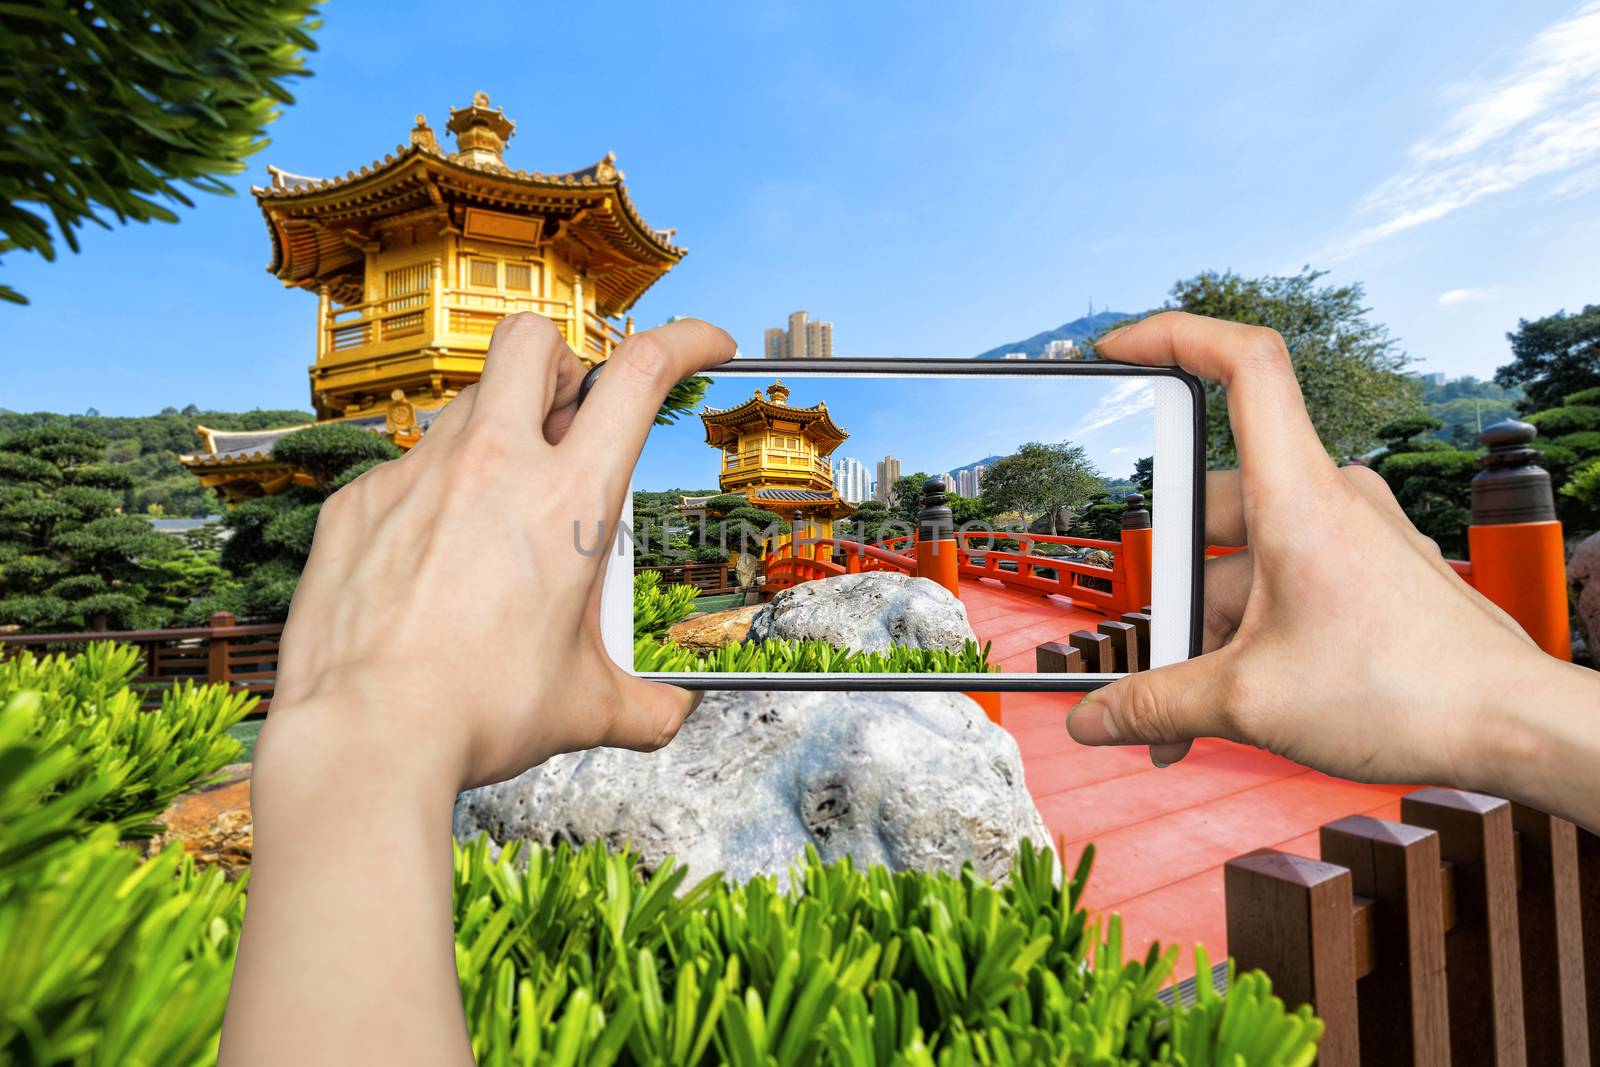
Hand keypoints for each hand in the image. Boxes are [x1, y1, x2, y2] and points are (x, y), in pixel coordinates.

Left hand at [261, 313, 734, 790]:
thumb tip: (670, 712)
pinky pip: (406, 470)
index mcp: (569, 501)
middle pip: (532, 342)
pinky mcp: (358, 503)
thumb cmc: (479, 714)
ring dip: (498, 434)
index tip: (704, 343)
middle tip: (568, 422)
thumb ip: (642, 703)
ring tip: (499, 513)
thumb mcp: (584, 706)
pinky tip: (431, 563)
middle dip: (562, 362)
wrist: (365, 737)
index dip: (683, 339)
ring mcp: (416, 476)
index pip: (639, 374)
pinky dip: (432, 497)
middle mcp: (493, 466)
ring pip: (466, 405)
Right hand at [1066, 312, 1560, 795]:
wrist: (1510, 726)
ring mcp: (1351, 534)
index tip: (1120, 348)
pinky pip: (1281, 582)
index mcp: (1298, 497)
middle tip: (1150, 648)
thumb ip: (1154, 705)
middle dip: (1167, 584)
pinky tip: (1230, 697)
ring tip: (1186, 705)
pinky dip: (1245, 632)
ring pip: (1243, 556)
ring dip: (1204, 627)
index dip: (1175, 335)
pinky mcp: (1365, 571)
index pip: (1243, 364)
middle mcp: (1328, 499)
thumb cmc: (1408, 691)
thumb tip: (1092, 718)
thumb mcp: (1248, 702)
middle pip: (1212, 503)